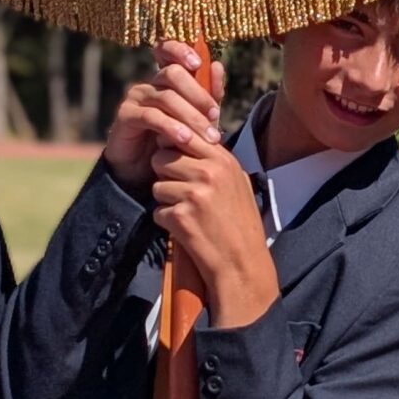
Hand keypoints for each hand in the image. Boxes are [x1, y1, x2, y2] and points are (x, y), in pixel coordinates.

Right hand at [102, 42, 223, 193]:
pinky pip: (151, 116)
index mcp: (165, 80)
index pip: (167, 50)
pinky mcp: (126, 116)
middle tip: (215, 115)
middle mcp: (149, 84)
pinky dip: (171, 127)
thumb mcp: (196, 118)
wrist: (145, 170)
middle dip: (198, 94)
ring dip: (191, 116)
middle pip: (173, 73)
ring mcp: (136, 98)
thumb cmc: (173, 141)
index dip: (180, 49)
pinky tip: (185, 139)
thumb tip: (218, 66)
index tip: (198, 63)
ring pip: (166, 97)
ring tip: (209, 136)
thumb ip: (208, 96)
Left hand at [152, 136, 278, 328]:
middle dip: (164, 175)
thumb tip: (188, 136)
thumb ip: (215, 160)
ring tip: (189, 214)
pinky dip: (167, 222)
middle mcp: (210, 173)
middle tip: (181, 193)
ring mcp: (194, 194)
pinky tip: (187, 230)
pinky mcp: (181, 217)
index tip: (177, 161)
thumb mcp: (237, 183)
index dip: (173, 148)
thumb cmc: (241, 224)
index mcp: (224, 161)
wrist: (242, 263)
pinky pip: (157, 211)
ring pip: (156, 185)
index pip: (184, 135)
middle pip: (162, 158)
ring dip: (166, 201)